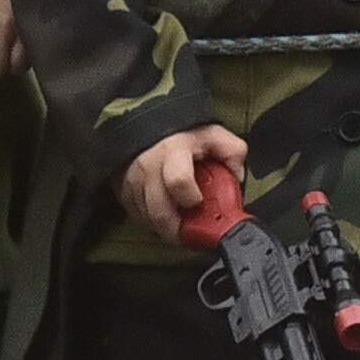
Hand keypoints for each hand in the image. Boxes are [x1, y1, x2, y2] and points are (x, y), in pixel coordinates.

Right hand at [119, 125, 250, 240]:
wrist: (145, 126)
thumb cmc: (182, 133)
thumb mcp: (212, 133)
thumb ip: (232, 151)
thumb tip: (238, 175)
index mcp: (173, 152)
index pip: (179, 182)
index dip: (191, 199)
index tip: (200, 203)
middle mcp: (148, 168)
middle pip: (159, 213)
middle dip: (177, 230)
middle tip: (192, 234)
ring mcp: (131, 181)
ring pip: (147, 219)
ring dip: (165, 228)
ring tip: (181, 225)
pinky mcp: (121, 191)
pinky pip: (137, 216)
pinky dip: (152, 222)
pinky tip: (166, 216)